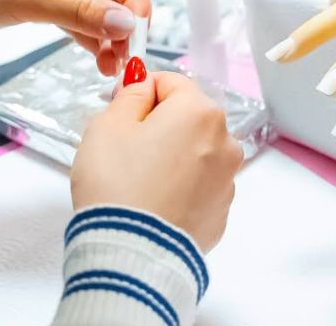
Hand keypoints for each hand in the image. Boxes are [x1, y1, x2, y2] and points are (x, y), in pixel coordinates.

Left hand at [0, 0, 149, 74]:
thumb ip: (84, 12)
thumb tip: (129, 26)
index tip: (138, 31)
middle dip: (125, 21)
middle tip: (128, 55)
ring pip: (105, 4)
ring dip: (111, 34)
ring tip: (113, 66)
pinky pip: (86, 15)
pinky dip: (94, 36)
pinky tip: (100, 59)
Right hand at [71, 72, 243, 251]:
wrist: (134, 252)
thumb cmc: (118, 187)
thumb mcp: (107, 126)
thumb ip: (129, 96)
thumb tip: (142, 84)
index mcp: (200, 112)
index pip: (170, 82)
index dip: (140, 91)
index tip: (121, 106)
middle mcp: (224, 140)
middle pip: (187, 117)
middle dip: (158, 125)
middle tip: (124, 148)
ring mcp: (227, 177)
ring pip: (195, 151)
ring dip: (171, 155)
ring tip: (138, 179)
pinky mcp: (222, 208)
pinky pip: (199, 184)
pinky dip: (180, 186)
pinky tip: (154, 200)